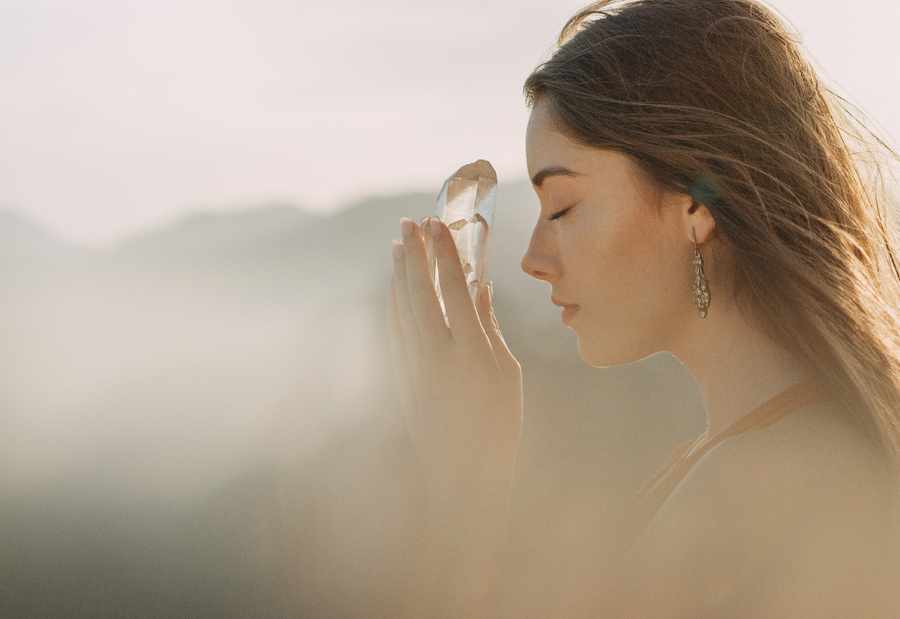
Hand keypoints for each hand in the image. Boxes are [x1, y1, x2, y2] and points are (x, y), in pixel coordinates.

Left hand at [387, 216, 522, 504]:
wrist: (462, 474)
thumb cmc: (498, 424)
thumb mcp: (506, 373)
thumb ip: (489, 327)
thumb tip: (481, 288)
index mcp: (471, 353)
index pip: (454, 290)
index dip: (445, 253)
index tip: (438, 223)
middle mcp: (437, 357)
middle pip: (419, 292)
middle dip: (414, 253)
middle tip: (409, 222)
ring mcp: (414, 368)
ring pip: (400, 308)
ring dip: (398, 273)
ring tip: (398, 244)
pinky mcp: (401, 379)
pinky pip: (393, 330)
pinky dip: (393, 302)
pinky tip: (393, 286)